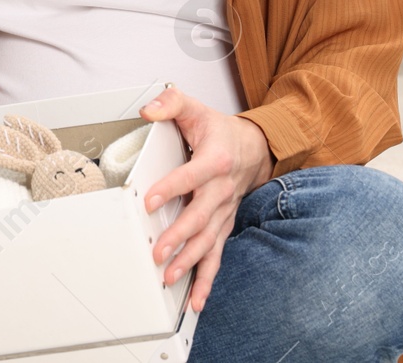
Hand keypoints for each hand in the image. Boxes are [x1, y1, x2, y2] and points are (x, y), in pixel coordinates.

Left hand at [140, 87, 274, 311]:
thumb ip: (171, 103)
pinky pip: (216, 257)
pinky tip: (195, 300)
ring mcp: (223, 213)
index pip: (191, 176)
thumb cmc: (219, 133)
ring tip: (170, 277)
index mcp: (215, 161)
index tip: (150, 200)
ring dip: (190, 262)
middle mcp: (221, 191)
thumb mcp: (195, 109)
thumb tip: (149, 109)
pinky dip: (206, 281)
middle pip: (200, 217)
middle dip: (179, 237)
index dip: (171, 187)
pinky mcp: (222, 227)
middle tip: (159, 252)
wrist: (253, 149)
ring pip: (208, 242)